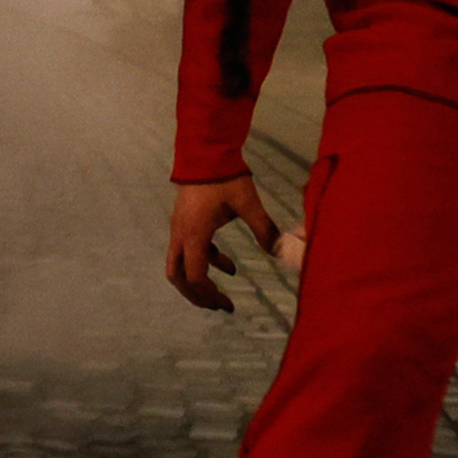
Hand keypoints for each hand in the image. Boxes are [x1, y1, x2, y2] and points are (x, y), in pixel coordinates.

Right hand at [164, 173, 282, 313]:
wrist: (205, 150)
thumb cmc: (224, 176)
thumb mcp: (248, 203)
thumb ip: (264, 228)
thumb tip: (279, 252)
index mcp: (194, 234)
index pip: (195, 277)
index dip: (209, 295)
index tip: (227, 304)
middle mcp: (181, 234)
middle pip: (178, 277)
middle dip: (196, 295)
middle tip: (218, 306)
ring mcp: (180, 227)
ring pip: (180, 264)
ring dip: (199, 280)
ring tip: (222, 293)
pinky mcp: (185, 221)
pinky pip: (190, 250)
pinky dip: (206, 262)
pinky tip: (230, 266)